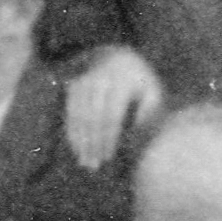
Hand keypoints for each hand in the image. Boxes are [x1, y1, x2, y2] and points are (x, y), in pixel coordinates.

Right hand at [61, 48, 166, 174]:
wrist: (116, 54)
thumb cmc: (139, 81)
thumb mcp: (151, 92)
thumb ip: (149, 113)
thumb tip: (139, 136)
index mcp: (123, 82)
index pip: (112, 116)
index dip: (108, 139)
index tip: (109, 157)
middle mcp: (101, 80)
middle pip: (93, 119)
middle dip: (92, 144)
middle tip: (93, 166)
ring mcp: (84, 81)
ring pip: (79, 117)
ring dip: (80, 142)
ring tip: (84, 162)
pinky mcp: (73, 85)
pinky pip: (70, 112)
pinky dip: (72, 132)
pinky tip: (76, 148)